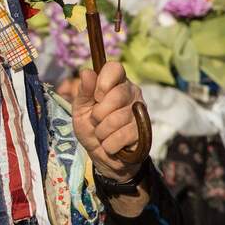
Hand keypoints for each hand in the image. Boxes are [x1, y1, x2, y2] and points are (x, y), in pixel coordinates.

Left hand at [72, 60, 145, 180]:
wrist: (101, 156)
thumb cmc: (91, 127)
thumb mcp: (81, 110)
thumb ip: (83, 92)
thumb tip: (86, 72)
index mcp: (116, 83)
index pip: (115, 68)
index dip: (103, 83)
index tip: (96, 97)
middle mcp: (132, 93)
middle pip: (116, 95)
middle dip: (98, 114)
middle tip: (96, 121)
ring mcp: (140, 112)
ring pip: (117, 119)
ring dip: (102, 132)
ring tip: (103, 134)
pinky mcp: (144, 132)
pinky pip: (122, 136)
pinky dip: (109, 144)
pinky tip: (111, 144)